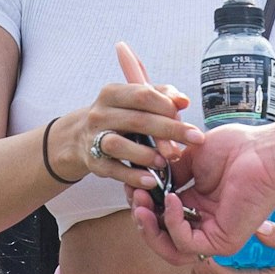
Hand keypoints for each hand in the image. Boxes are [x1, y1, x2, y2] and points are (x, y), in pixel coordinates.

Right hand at [73, 43, 196, 190]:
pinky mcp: (93, 162)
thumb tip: (183, 101)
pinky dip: (133, 176)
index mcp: (113, 93)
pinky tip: (151, 180)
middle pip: (137, 120)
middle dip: (169, 130)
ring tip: (167, 161)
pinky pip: (113, 170)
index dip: (166, 104)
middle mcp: (100, 114)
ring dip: (146, 154)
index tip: (186, 113)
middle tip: (195, 138)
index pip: (142, 95)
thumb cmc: (119, 116)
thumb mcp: (135, 100)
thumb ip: (161, 96)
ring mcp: (93, 138)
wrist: (79, 138)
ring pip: (119, 144)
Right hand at [133, 122, 274, 264]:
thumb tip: (148, 181)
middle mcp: (203, 221)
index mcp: (196, 203)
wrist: (265, 152)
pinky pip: (187, 243)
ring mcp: (213, 234)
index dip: (143, 205)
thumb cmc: (239, 148)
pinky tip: (171, 200)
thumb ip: (170, 173)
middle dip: (142, 220)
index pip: (160, 216)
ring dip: (151, 230)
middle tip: (135, 200)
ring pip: (171, 249)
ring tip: (142, 207)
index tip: (133, 186)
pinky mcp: (222, 241)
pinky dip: (172, 223)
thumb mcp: (192, 156)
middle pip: (162, 237)